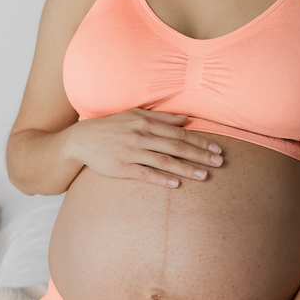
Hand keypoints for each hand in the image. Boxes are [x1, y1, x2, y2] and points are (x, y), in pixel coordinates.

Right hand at [67, 108, 223, 187]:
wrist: (81, 140)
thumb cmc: (111, 126)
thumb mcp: (134, 115)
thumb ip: (161, 117)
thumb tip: (186, 119)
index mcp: (145, 122)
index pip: (179, 133)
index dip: (200, 141)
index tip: (216, 148)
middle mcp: (140, 136)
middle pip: (176, 146)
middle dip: (199, 155)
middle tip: (219, 162)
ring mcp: (131, 152)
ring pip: (164, 161)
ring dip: (186, 169)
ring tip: (204, 176)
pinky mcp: (122, 168)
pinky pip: (145, 174)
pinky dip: (161, 179)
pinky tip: (176, 184)